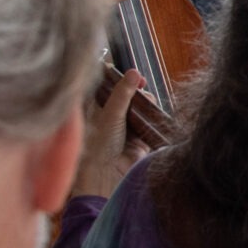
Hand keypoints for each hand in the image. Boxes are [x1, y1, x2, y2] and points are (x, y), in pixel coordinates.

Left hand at [71, 68, 146, 198]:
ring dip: (145, 101)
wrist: (108, 175)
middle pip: (125, 94)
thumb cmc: (99, 145)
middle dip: (135, 88)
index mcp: (94, 108)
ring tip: (147, 100)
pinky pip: (149, 120)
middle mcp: (108, 115)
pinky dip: (152, 114)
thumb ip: (123, 93)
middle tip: (142, 85)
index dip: (117, 77)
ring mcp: (124, 126)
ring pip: (138, 106)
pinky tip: (154, 109)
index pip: (105, 86)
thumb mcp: (110, 114)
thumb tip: (134, 72)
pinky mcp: (139, 137)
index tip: (129, 72)